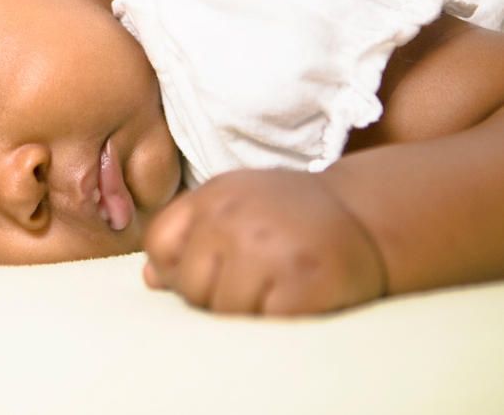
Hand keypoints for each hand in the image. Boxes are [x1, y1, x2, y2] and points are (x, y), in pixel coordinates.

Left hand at [141, 169, 386, 315]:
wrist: (367, 215)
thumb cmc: (293, 216)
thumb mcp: (237, 208)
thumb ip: (190, 236)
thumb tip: (150, 279)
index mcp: (213, 195)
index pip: (159, 244)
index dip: (176, 267)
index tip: (207, 270)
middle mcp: (235, 216)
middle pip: (188, 283)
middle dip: (212, 293)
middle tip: (254, 278)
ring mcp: (267, 248)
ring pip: (222, 309)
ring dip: (248, 309)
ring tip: (276, 285)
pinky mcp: (299, 281)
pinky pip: (260, 323)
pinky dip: (275, 319)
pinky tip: (294, 295)